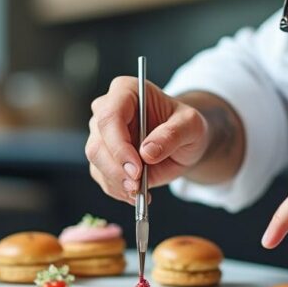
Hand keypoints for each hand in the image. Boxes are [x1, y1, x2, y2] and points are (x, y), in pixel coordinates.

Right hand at [86, 77, 210, 203]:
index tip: (137, 168)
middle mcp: (106, 109)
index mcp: (126, 91)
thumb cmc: (185, 126)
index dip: (119, 144)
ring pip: (96, 162)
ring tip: (140, 193)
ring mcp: (100, 134)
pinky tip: (137, 194)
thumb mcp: (191, 125)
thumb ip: (173, 134)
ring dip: (117, 182)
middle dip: (117, 169)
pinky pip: (101, 176)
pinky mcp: (102, 156)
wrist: (182, 142)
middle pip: (98, 143)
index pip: (110, 116)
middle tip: (138, 186)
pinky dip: (118, 190)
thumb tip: (148, 152)